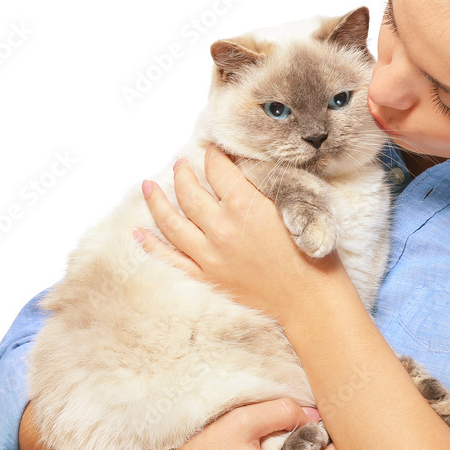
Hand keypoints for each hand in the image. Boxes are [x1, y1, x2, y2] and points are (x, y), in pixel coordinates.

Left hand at [136, 144, 342, 325]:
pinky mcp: (207, 278)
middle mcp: (221, 228)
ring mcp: (210, 255)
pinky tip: (139, 232)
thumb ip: (264, 186)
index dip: (213, 155)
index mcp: (244, 206)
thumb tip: (241, 168)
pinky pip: (170, 259)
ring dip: (157, 202)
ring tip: (148, 187)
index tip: (211, 149)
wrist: (310, 300)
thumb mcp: (292, 209)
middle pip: (190, 192)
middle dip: (183, 173)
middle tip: (180, 164)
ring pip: (172, 222)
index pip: (219, 169)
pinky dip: (151, 245)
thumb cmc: (310, 254)